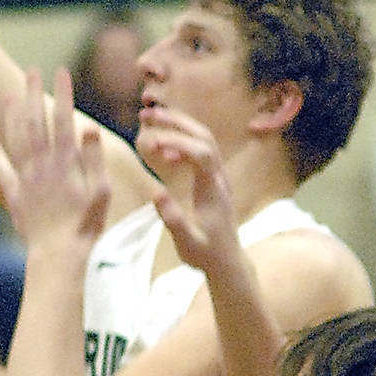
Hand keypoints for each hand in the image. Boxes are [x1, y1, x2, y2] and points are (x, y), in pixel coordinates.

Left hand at [0, 67, 109, 251]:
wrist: (58, 255)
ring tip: (9, 96)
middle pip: (35, 122)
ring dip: (13, 116)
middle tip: (31, 72)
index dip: (62, 94)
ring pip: (16, 140)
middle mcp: (42, 165)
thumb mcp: (100, 192)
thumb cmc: (85, 225)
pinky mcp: (15, 195)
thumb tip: (88, 129)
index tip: (61, 73)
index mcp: (65, 162)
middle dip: (33, 95)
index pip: (63, 119)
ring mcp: (26, 179)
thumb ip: (93, 159)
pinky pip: (3, 170)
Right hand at [142, 107, 238, 272]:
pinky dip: (181, 139)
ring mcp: (218, 176)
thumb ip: (173, 219)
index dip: (177, 142)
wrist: (227, 261)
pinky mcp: (213, 179)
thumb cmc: (205, 254)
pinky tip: (161, 148)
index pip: (201, 153)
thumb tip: (156, 192)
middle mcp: (219, 177)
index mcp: (213, 189)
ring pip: (204, 138)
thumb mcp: (187, 243)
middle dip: (177, 122)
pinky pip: (200, 149)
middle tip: (147, 114)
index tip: (152, 144)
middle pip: (205, 136)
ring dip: (179, 125)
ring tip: (150, 119)